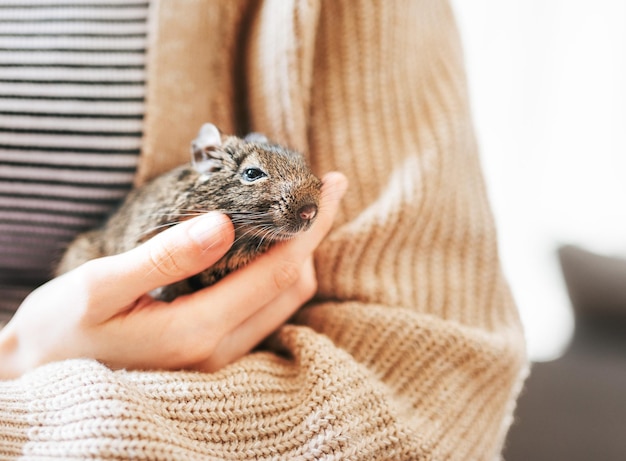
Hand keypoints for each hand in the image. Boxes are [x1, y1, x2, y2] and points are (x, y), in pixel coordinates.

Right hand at [0, 172, 347, 378]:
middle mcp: (219, 352)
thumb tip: (225, 223)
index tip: (331, 184)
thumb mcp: (101, 285)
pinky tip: (270, 248)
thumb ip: (165, 257)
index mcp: (197, 331)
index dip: (312, 224)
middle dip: (313, 236)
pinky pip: (265, 312)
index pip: (280, 270)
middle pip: (293, 286)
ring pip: (284, 302)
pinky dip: (278, 276)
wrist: (42, 375)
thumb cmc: (61, 328)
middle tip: (317, 192)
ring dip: (299, 255)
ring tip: (298, 214)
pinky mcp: (213, 356)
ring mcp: (219, 359)